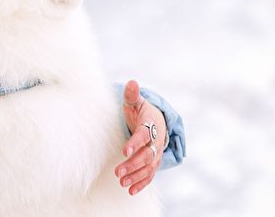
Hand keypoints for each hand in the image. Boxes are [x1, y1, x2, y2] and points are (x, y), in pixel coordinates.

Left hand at [115, 80, 165, 195]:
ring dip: (136, 176)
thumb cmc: (141, 111)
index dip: (135, 143)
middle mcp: (156, 142)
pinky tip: (130, 190)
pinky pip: (149, 175)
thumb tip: (132, 83)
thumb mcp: (136, 102)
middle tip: (118, 172)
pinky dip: (142, 183)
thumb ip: (132, 95)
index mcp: (151, 125)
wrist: (156, 121)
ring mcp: (156, 153)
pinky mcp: (153, 162)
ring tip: (122, 182)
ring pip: (148, 167)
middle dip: (133, 164)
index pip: (144, 135)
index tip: (125, 150)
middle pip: (147, 155)